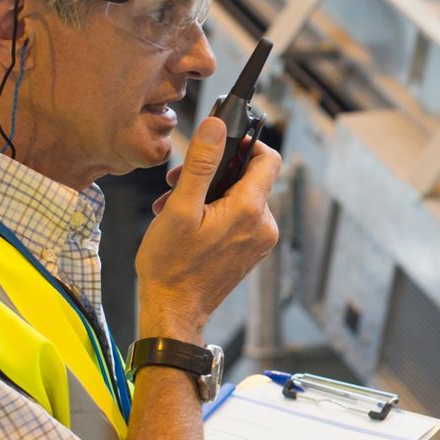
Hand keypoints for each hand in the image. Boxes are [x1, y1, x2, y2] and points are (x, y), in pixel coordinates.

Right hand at [134, 116, 279, 337]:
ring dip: (207, 195)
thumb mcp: (179, 208)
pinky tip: (185, 223)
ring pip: (239, 199)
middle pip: (248, 178)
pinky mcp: (249, 252)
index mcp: (250, 210)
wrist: (173, 314)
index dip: (246, 143)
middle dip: (212, 173)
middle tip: (176, 182)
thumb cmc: (171, 266)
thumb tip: (216, 126)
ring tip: (173, 206)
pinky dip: (214, 214)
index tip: (220, 142)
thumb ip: (200, 163)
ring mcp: (258, 241)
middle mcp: (263, 225)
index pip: (268, 159)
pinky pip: (238, 219)